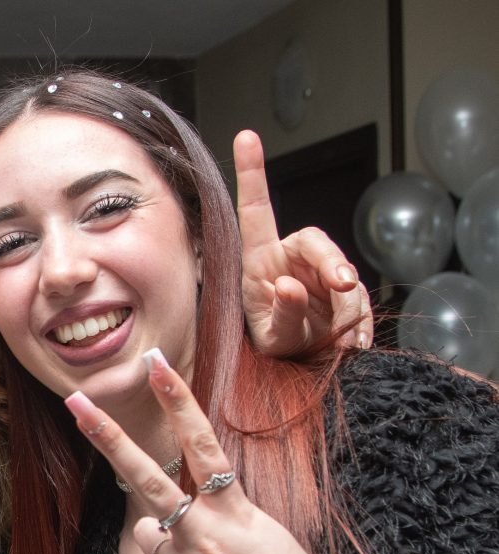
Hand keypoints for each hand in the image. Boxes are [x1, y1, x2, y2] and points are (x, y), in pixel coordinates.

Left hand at [63, 350, 359, 553]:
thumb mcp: (269, 536)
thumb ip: (221, 514)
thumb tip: (170, 511)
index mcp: (238, 513)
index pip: (202, 444)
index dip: (177, 401)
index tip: (155, 364)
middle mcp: (204, 536)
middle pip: (146, 477)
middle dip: (109, 436)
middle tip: (76, 402)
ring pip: (148, 530)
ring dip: (166, 538)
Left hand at [236, 130, 373, 354]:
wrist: (301, 363)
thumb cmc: (276, 345)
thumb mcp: (272, 338)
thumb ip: (282, 314)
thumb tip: (292, 285)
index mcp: (260, 261)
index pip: (256, 211)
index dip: (252, 173)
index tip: (246, 136)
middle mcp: (290, 259)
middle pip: (315, 241)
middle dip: (332, 261)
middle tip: (343, 286)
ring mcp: (320, 272)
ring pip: (344, 273)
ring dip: (348, 303)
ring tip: (341, 335)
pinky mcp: (345, 289)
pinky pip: (360, 298)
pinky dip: (361, 322)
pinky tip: (353, 342)